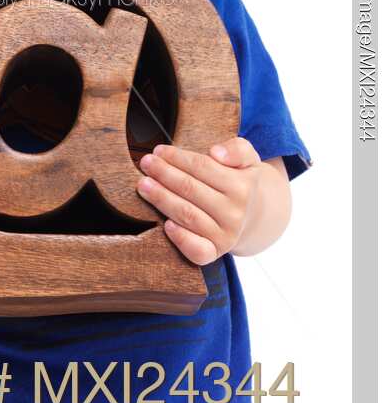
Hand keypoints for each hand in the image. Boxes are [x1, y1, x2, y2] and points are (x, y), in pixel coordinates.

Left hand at [136, 137, 266, 264]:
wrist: (258, 218)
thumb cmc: (242, 183)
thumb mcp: (248, 160)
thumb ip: (236, 150)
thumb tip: (216, 153)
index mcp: (242, 187)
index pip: (202, 167)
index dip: (178, 158)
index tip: (159, 150)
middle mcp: (234, 213)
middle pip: (190, 189)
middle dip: (164, 174)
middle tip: (146, 163)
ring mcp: (225, 236)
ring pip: (187, 215)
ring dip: (162, 199)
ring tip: (143, 185)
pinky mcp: (215, 253)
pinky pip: (197, 250)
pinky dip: (180, 239)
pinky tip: (165, 225)